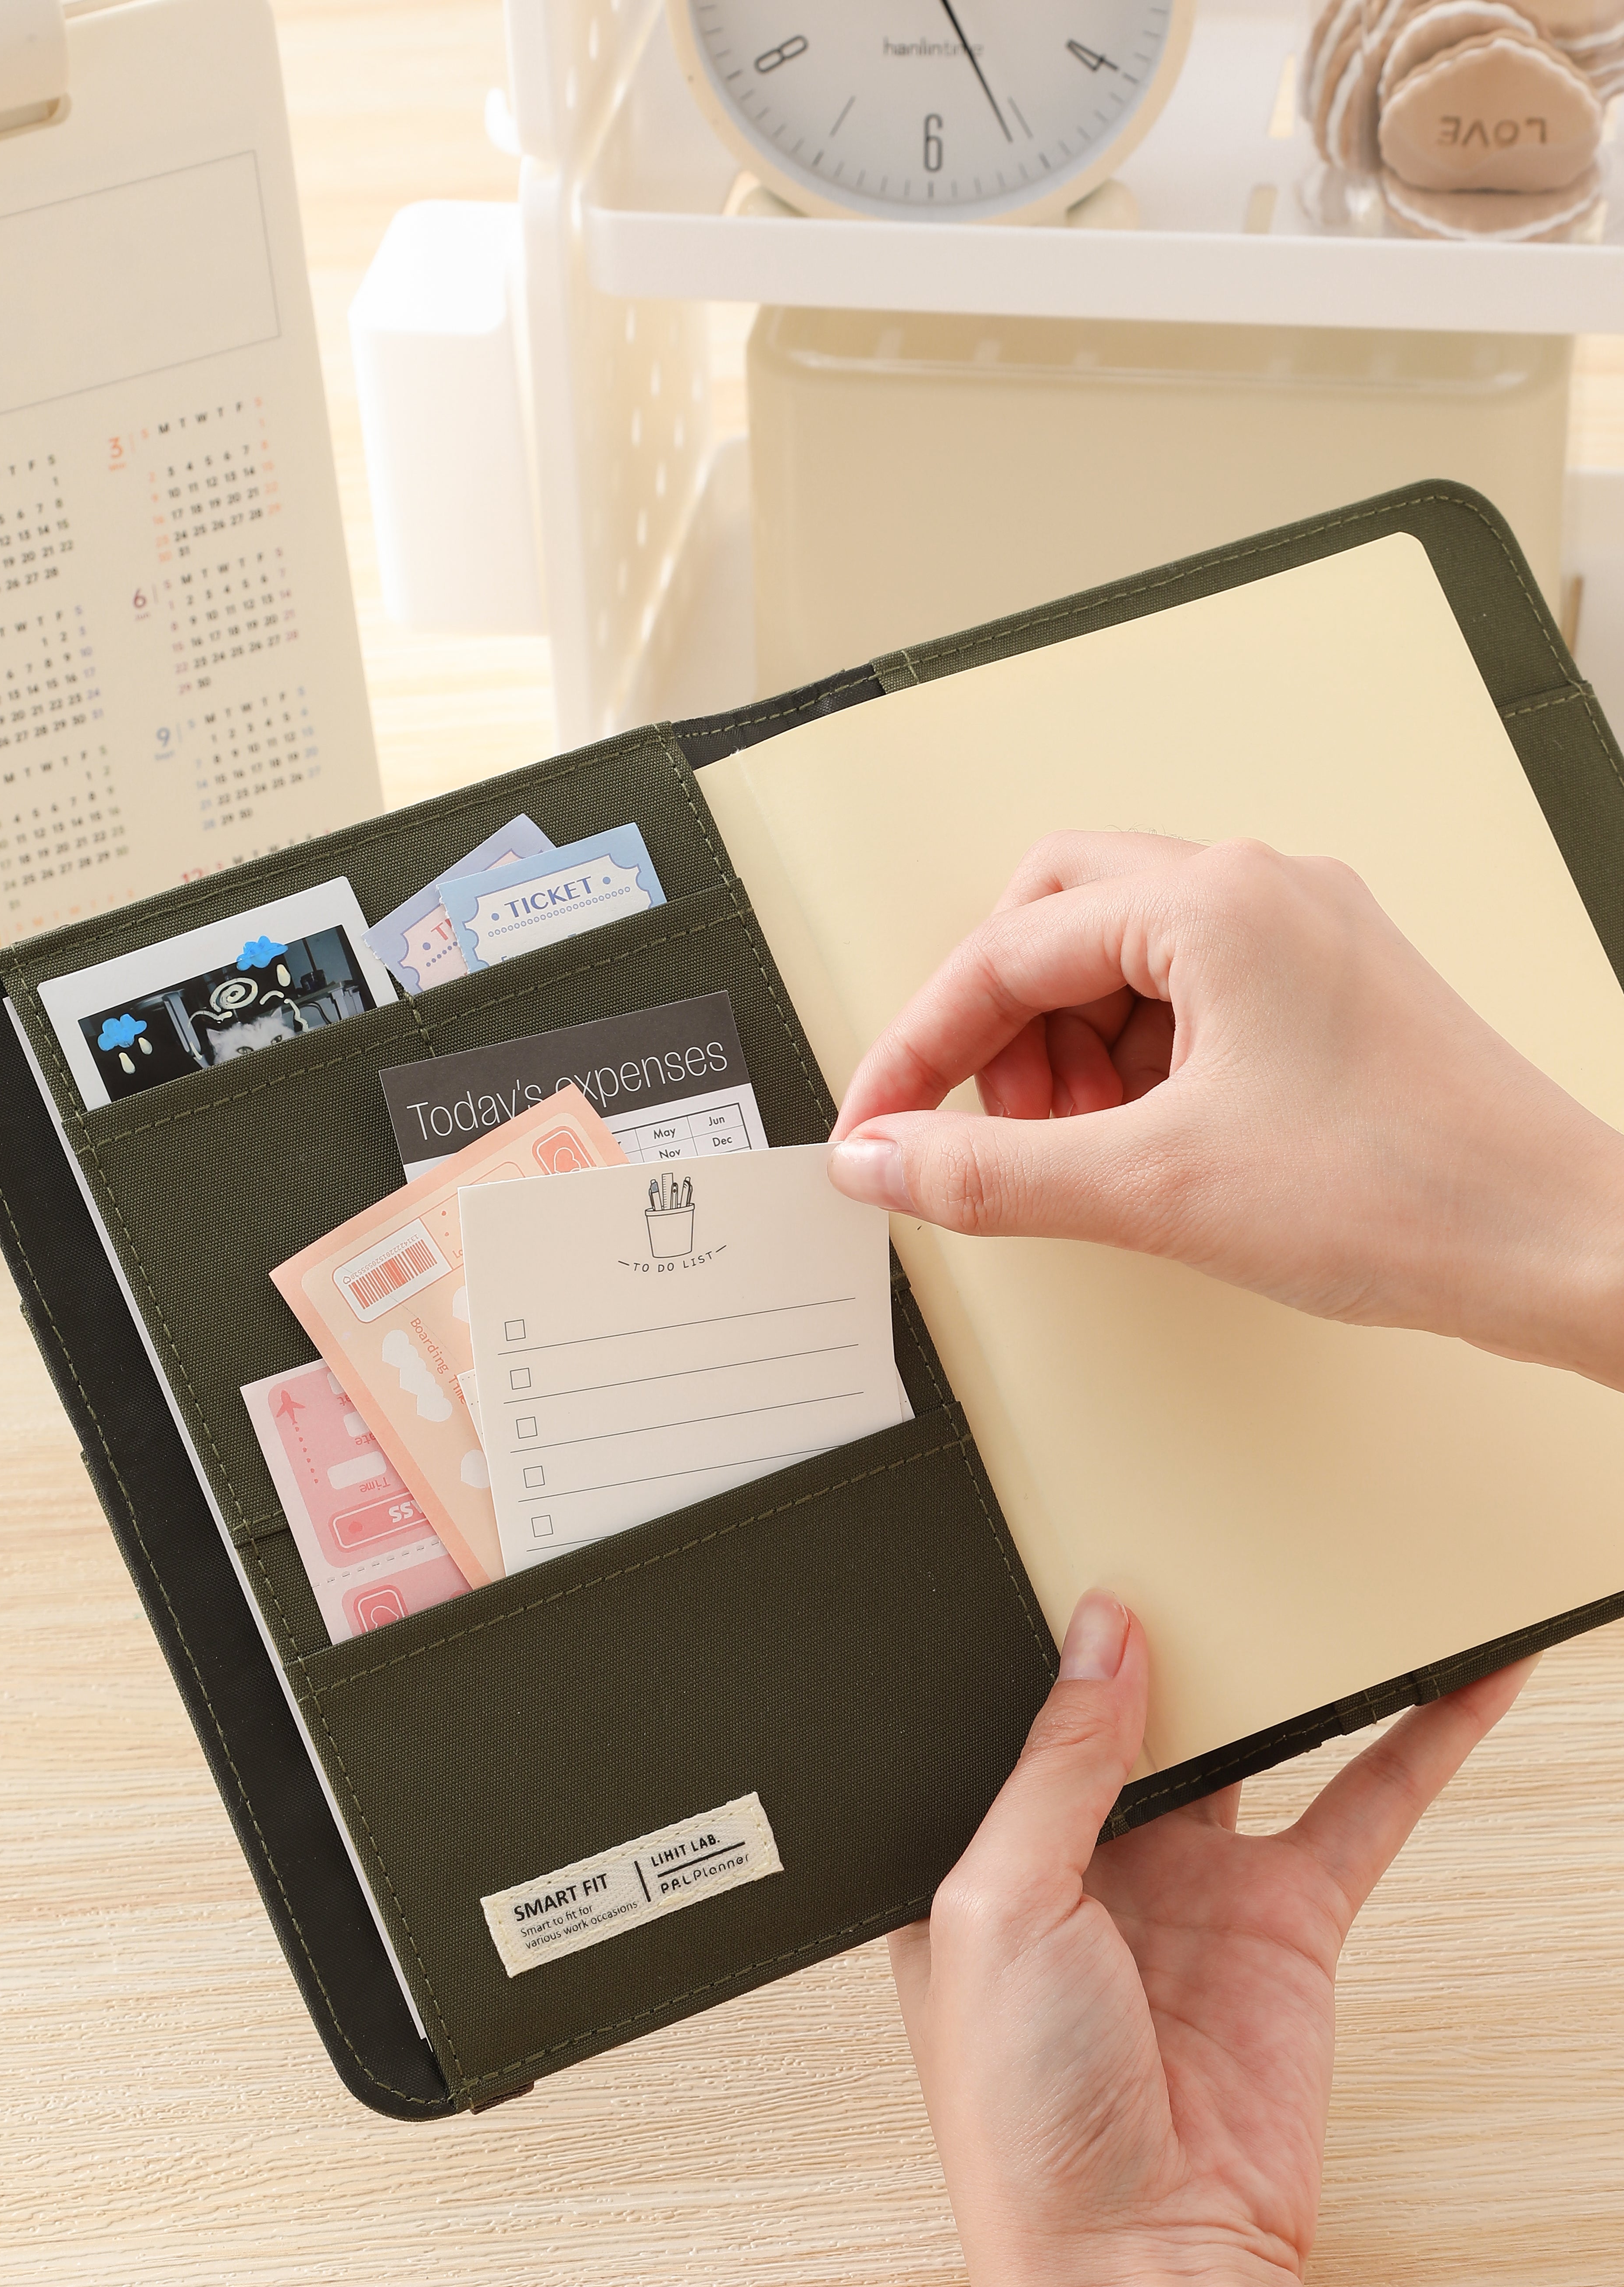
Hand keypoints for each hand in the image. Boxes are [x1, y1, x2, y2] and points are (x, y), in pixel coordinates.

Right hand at [827, 832, 1623, 1390]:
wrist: (1561, 1246)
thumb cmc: (1411, 1195)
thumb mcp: (1158, 1188)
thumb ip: (992, 1172)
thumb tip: (883, 1159)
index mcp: (1219, 903)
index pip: (1008, 952)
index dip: (920, 1048)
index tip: (878, 1125)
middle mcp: (1263, 894)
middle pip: (1058, 920)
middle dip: (1004, 1028)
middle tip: (994, 1124)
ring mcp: (1302, 939)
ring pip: (1123, 962)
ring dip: (1074, 1054)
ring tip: (1087, 1151)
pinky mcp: (1327, 995)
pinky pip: (1189, 1002)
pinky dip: (1141, 1069)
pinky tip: (1150, 1146)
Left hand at [893, 1589, 1532, 2286]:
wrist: (1141, 2262)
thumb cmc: (1025, 2123)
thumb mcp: (996, 1908)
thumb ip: (1055, 1767)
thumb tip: (1098, 1638)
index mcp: (992, 1858)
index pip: (1025, 1716)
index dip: (1050, 1640)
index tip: (1082, 1548)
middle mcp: (1095, 1864)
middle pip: (1141, 1712)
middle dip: (1170, 1631)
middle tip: (1197, 1527)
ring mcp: (1200, 1887)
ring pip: (1257, 1742)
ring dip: (1290, 1667)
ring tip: (1318, 1571)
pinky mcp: (1290, 1922)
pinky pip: (1363, 1804)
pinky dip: (1416, 1740)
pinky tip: (1455, 1678)